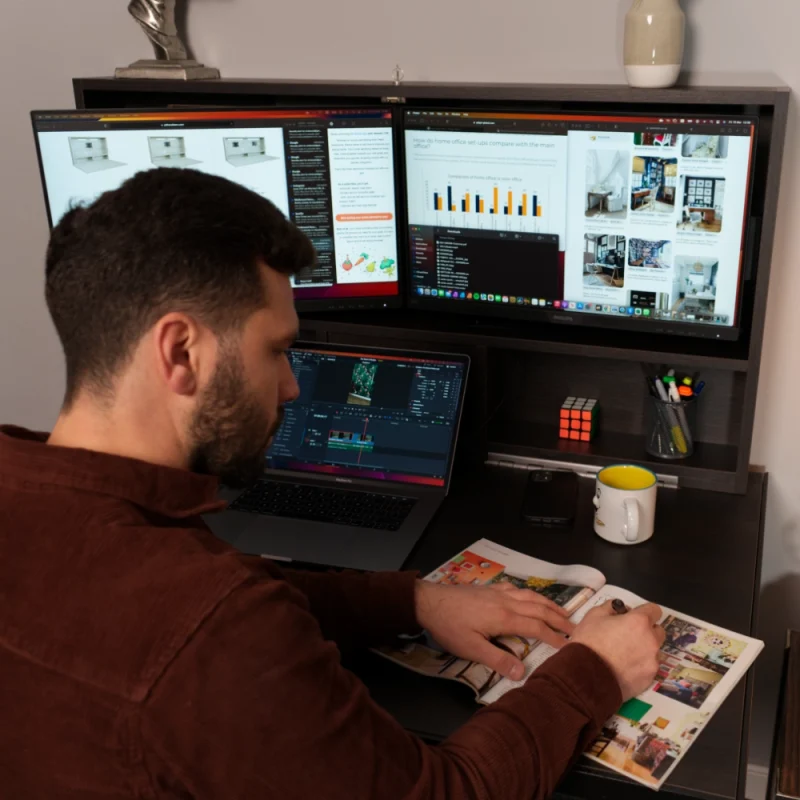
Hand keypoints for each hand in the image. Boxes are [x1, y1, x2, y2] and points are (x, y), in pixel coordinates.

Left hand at [414, 581, 573, 680]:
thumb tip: (522, 671)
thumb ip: (497, 659)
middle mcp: (506, 602)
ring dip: (548, 604)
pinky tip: (528, 596)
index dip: (555, 637)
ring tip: (561, 611)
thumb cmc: (449, 626)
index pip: (537, 627)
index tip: (570, 646)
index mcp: (505, 618)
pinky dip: (529, 593)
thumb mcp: (471, 648)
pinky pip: (516, 589)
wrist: (429, 601)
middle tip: (575, 627)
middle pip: (539, 608)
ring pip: (530, 596)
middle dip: (558, 618)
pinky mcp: (489, 589)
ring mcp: (497, 593)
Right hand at [570, 601, 665, 699]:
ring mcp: (652, 661)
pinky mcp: (649, 678)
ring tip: (625, 655)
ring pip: (654, 651)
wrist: (587, 676)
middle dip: (647, 631)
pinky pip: (648, 667)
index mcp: (639, 622)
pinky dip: (640, 666)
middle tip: (628, 635)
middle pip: (658, 631)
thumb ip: (610, 607)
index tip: (634, 616)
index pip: (654, 610)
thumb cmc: (589, 642)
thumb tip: (618, 608)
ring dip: (644, 649)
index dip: (644, 611)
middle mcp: (651, 640)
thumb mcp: (593, 615)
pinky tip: (624, 668)